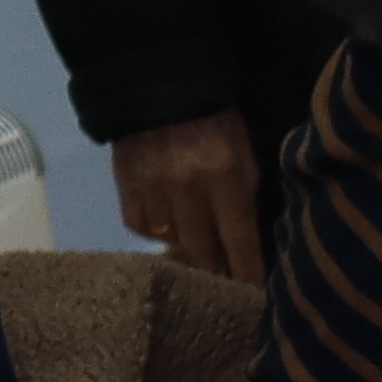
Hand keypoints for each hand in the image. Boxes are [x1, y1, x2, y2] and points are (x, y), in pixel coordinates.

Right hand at [112, 113, 263, 283]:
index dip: (247, 273)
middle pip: (202, 251)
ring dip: (186, 256)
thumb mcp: (246, 154)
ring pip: (170, 244)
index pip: (239, 240)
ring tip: (198, 265)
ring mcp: (152, 190)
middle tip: (226, 289)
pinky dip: (155, 233)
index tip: (255, 298)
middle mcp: (187, 191)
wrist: (160, 83)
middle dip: (217, 273)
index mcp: (225, 178)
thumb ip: (247, 196)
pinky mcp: (125, 186)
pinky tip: (166, 229)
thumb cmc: (217, 121)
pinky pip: (139, 227)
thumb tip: (250, 243)